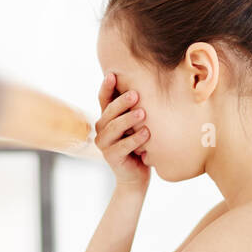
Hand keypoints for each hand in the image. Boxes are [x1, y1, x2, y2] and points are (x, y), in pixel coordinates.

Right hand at [94, 72, 150, 188]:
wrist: (137, 176)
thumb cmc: (140, 146)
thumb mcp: (137, 125)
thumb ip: (137, 109)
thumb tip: (149, 84)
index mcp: (107, 118)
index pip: (104, 99)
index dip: (106, 87)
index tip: (113, 74)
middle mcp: (102, 129)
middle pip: (109, 112)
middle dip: (122, 102)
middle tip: (136, 94)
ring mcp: (104, 144)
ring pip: (114, 128)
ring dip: (128, 120)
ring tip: (143, 113)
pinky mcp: (111, 157)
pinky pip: (122, 146)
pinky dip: (135, 140)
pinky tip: (147, 134)